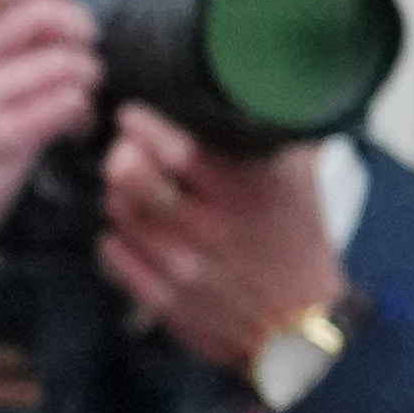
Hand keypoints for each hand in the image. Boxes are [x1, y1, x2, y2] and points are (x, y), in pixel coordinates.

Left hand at [96, 118, 343, 373]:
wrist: (300, 323)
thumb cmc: (295, 240)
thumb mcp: (298, 179)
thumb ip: (268, 135)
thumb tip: (243, 89)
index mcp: (247, 192)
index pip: (177, 149)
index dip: (143, 126)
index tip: (131, 115)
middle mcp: (212, 230)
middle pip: (133, 178)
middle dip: (119, 154)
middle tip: (122, 147)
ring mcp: (183, 268)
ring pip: (118, 212)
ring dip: (116, 192)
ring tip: (130, 185)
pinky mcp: (162, 300)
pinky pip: (113, 254)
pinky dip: (116, 233)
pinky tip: (133, 227)